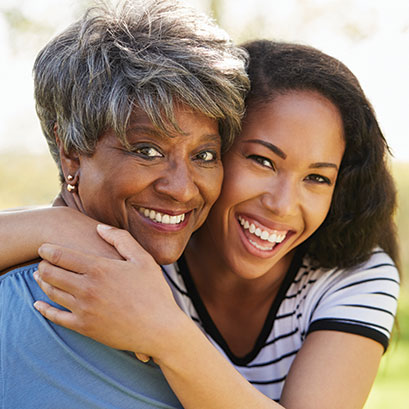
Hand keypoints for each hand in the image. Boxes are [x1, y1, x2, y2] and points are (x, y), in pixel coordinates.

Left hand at [33, 225, 182, 359]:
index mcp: (100, 268)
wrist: (159, 329)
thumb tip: (99, 228)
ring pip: (51, 293)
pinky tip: (38, 304)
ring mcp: (84, 309)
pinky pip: (56, 317)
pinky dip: (43, 309)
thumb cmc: (154, 291)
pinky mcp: (84, 327)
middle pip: (50, 273)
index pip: (62, 256)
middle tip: (42, 261)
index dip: (48, 250)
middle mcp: (87, 288)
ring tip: (40, 276)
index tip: (43, 247)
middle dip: (42, 265)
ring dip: (42, 282)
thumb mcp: (143, 259)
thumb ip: (120, 239)